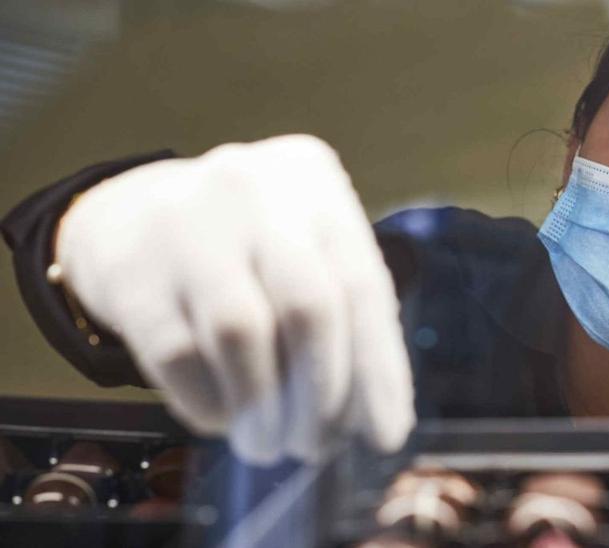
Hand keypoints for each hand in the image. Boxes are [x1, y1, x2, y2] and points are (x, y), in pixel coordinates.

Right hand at [54, 134, 414, 462]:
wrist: (131, 216)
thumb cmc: (248, 249)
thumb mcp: (305, 254)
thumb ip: (347, 320)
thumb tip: (378, 423)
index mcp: (313, 182)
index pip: (362, 287)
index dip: (378, 371)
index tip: (384, 435)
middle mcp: (254, 190)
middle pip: (309, 307)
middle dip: (322, 393)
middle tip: (316, 445)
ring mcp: (186, 224)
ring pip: (241, 333)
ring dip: (263, 407)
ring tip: (268, 442)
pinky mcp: (130, 270)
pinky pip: (178, 355)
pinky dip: (209, 402)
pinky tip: (222, 418)